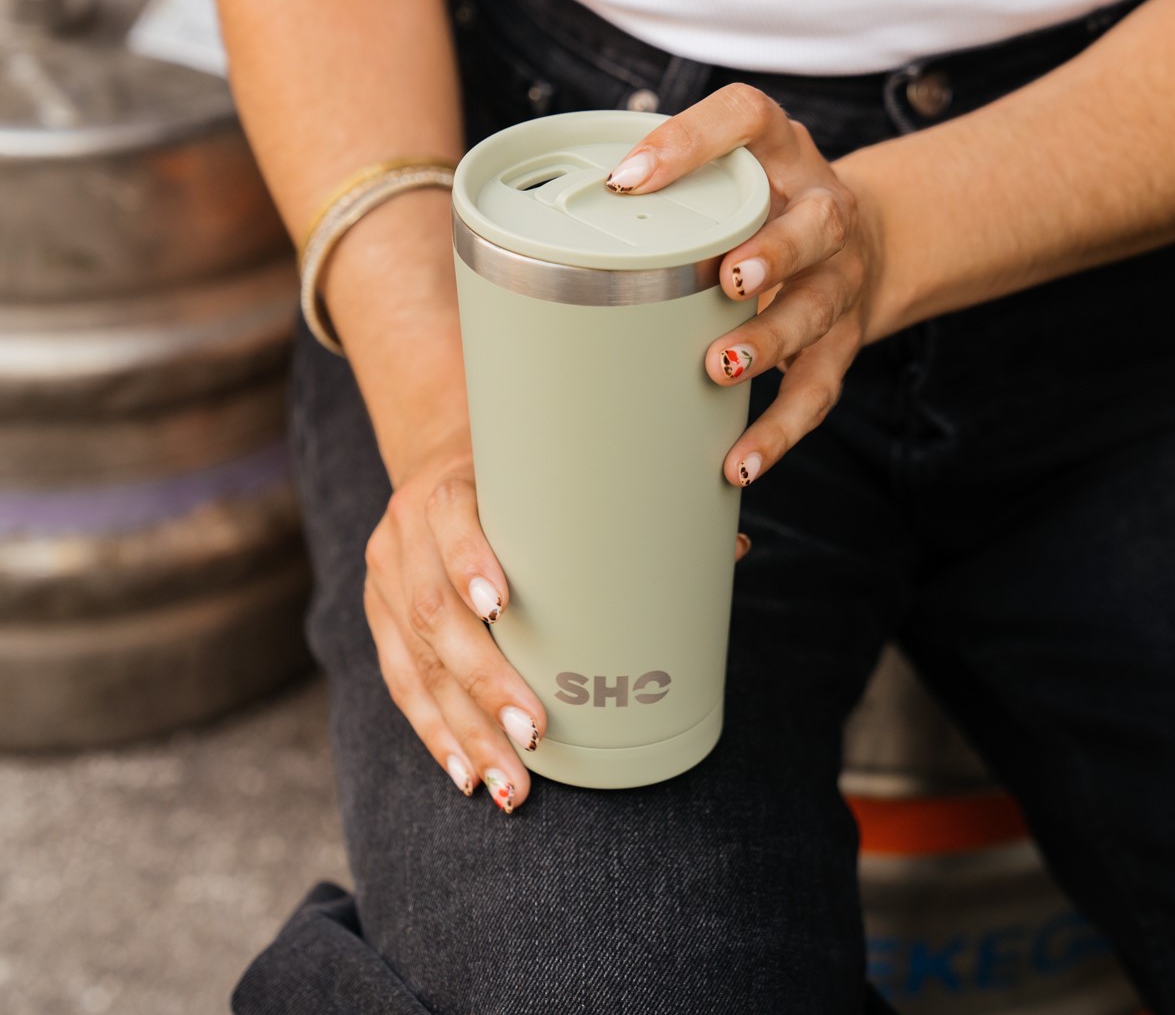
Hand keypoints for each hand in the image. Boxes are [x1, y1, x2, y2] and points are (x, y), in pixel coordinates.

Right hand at [364, 430, 754, 811]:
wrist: (438, 458)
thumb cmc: (517, 474)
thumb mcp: (550, 469)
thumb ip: (622, 506)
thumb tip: (729, 549)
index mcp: (448, 486)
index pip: (451, 520)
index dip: (469, 562)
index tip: (502, 608)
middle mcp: (405, 533)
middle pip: (435, 613)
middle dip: (484, 683)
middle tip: (535, 733)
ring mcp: (385, 579)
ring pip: (416, 663)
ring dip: (464, 730)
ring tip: (508, 783)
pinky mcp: (378, 616)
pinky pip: (401, 683)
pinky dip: (436, 734)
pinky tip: (466, 774)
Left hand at [606, 84, 883, 486]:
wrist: (865, 245)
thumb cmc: (760, 217)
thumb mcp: (726, 185)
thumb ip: (659, 203)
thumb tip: (526, 257)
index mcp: (778, 156)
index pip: (746, 119)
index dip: (692, 142)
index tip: (627, 178)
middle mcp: (820, 210)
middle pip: (815, 224)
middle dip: (774, 251)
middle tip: (728, 279)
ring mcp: (838, 279)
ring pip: (817, 308)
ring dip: (772, 338)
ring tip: (722, 367)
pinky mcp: (843, 343)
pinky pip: (817, 390)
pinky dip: (779, 429)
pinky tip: (741, 460)